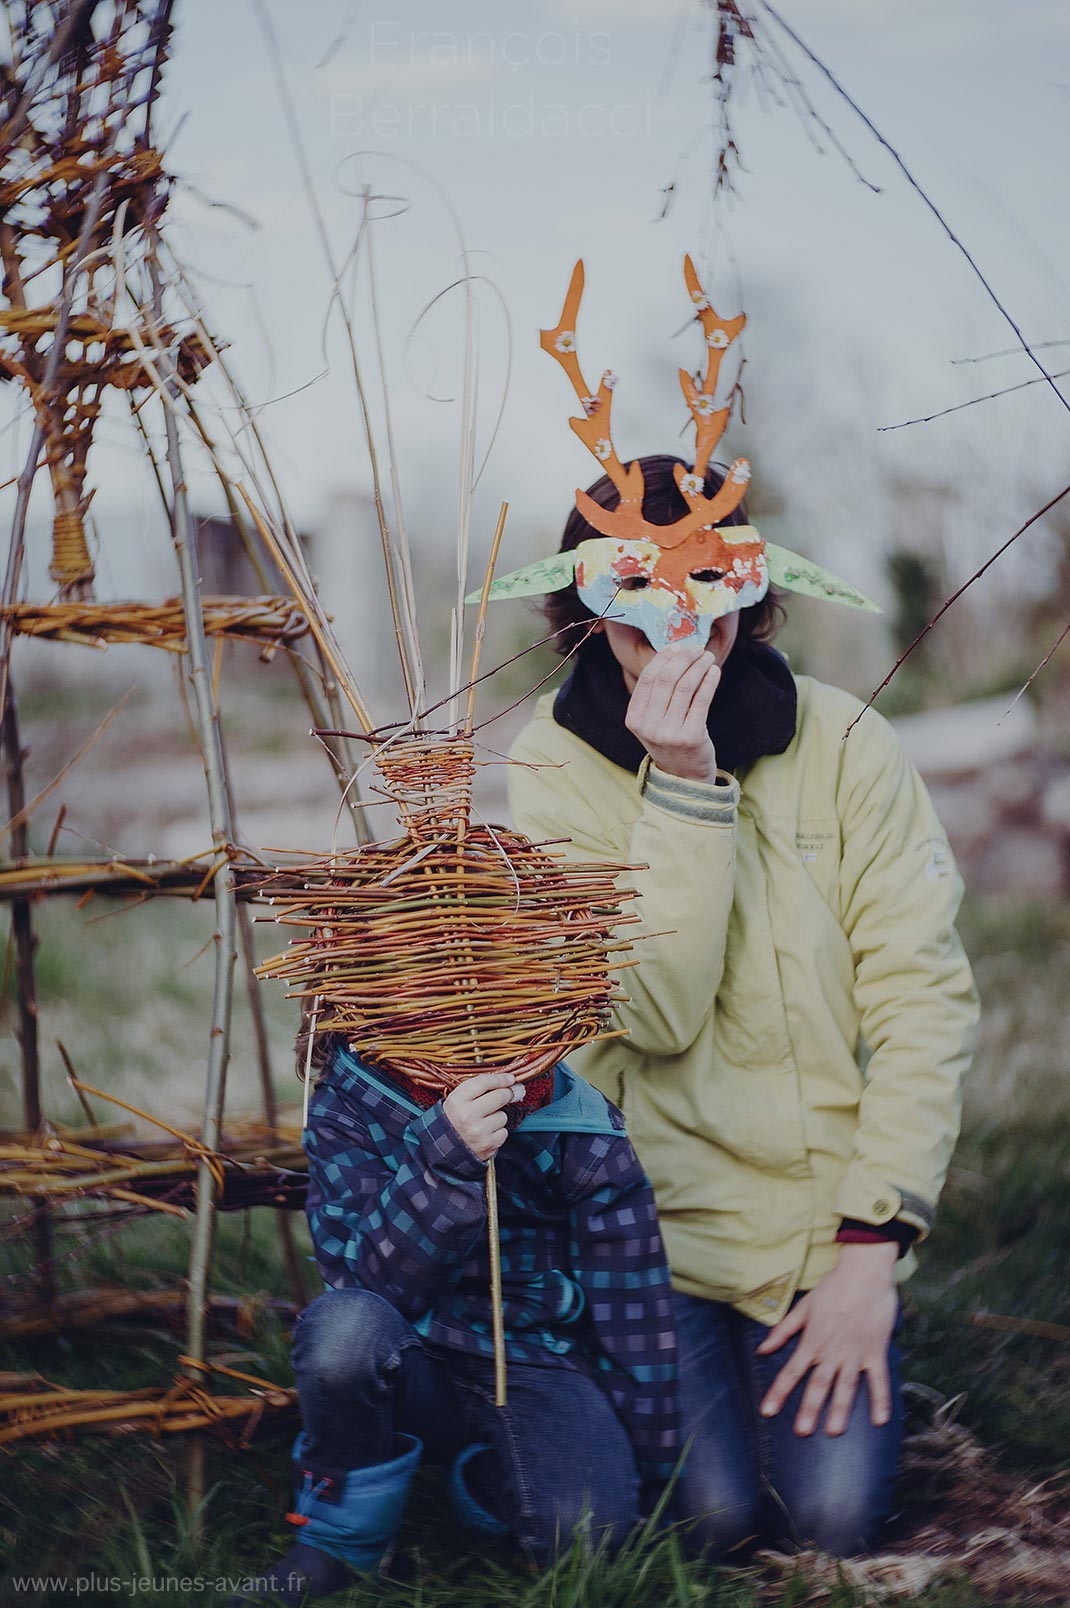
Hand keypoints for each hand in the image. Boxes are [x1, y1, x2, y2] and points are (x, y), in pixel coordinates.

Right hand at [442, 1071, 521, 1161]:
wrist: (445, 1149)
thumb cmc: (455, 1120)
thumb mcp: (457, 1100)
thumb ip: (478, 1088)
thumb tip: (508, 1081)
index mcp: (457, 1101)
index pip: (484, 1082)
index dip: (501, 1079)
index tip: (510, 1078)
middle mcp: (467, 1115)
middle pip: (499, 1097)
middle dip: (507, 1094)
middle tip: (507, 1094)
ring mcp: (478, 1131)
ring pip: (503, 1116)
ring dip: (498, 1117)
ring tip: (485, 1121)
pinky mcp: (488, 1145)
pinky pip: (504, 1132)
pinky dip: (498, 1132)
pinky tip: (487, 1133)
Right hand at [625, 641, 721, 783]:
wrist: (683, 776)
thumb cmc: (670, 740)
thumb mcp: (653, 721)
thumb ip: (656, 694)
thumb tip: (673, 654)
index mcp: (634, 719)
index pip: (647, 679)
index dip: (663, 658)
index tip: (678, 647)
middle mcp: (649, 726)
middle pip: (666, 680)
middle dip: (683, 658)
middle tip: (696, 648)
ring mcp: (670, 733)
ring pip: (685, 687)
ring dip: (698, 667)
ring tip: (707, 657)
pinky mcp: (692, 736)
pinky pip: (702, 700)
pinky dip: (709, 681)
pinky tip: (714, 672)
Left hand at [756, 1242, 898, 1436]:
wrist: (864, 1273)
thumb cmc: (832, 1288)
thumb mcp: (803, 1308)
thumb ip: (783, 1331)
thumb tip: (762, 1350)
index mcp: (812, 1341)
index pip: (791, 1371)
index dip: (778, 1392)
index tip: (767, 1411)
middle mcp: (832, 1351)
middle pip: (818, 1384)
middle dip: (809, 1409)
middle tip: (802, 1432)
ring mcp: (855, 1353)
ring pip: (846, 1386)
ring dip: (840, 1410)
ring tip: (834, 1432)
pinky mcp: (875, 1352)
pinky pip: (879, 1380)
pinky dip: (880, 1400)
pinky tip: (880, 1421)